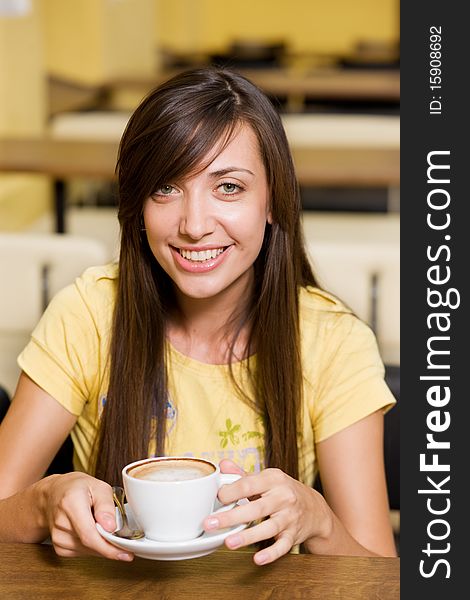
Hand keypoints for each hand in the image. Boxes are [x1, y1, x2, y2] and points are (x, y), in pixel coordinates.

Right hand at [43, 472, 133, 560]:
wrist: (53, 493)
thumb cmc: (77, 488)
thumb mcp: (98, 486)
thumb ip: (106, 505)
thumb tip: (111, 527)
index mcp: (71, 503)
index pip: (89, 535)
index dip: (108, 548)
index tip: (126, 553)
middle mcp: (61, 523)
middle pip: (90, 545)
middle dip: (110, 545)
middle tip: (124, 539)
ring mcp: (58, 537)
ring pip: (89, 551)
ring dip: (102, 544)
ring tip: (101, 525)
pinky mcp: (59, 547)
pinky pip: (83, 552)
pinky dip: (93, 545)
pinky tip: (92, 530)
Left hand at [204, 460, 330, 564]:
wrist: (314, 508)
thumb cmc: (283, 492)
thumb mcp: (266, 479)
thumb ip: (243, 475)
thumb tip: (223, 465)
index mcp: (273, 479)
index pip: (249, 484)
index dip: (231, 491)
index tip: (216, 498)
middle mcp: (283, 497)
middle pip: (256, 508)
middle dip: (232, 516)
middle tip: (211, 523)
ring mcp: (289, 517)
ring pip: (268, 528)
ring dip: (248, 536)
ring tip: (228, 542)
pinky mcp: (293, 535)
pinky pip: (283, 546)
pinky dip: (271, 553)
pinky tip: (257, 559)